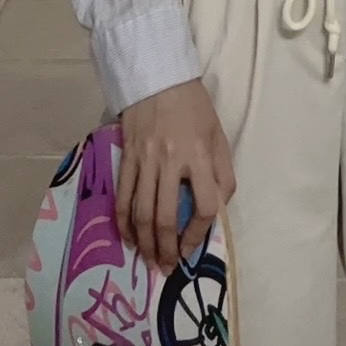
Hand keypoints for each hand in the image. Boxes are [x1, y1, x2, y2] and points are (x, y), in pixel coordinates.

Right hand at [116, 80, 235, 272]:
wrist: (158, 77)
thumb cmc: (193, 107)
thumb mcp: (218, 134)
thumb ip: (222, 171)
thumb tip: (219, 208)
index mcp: (199, 154)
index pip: (204, 205)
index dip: (200, 234)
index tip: (193, 248)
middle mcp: (171, 161)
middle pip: (166, 217)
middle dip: (166, 249)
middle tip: (166, 268)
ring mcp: (145, 160)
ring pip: (141, 213)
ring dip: (144, 243)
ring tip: (148, 261)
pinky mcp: (126, 158)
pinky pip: (123, 197)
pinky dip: (124, 222)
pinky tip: (128, 238)